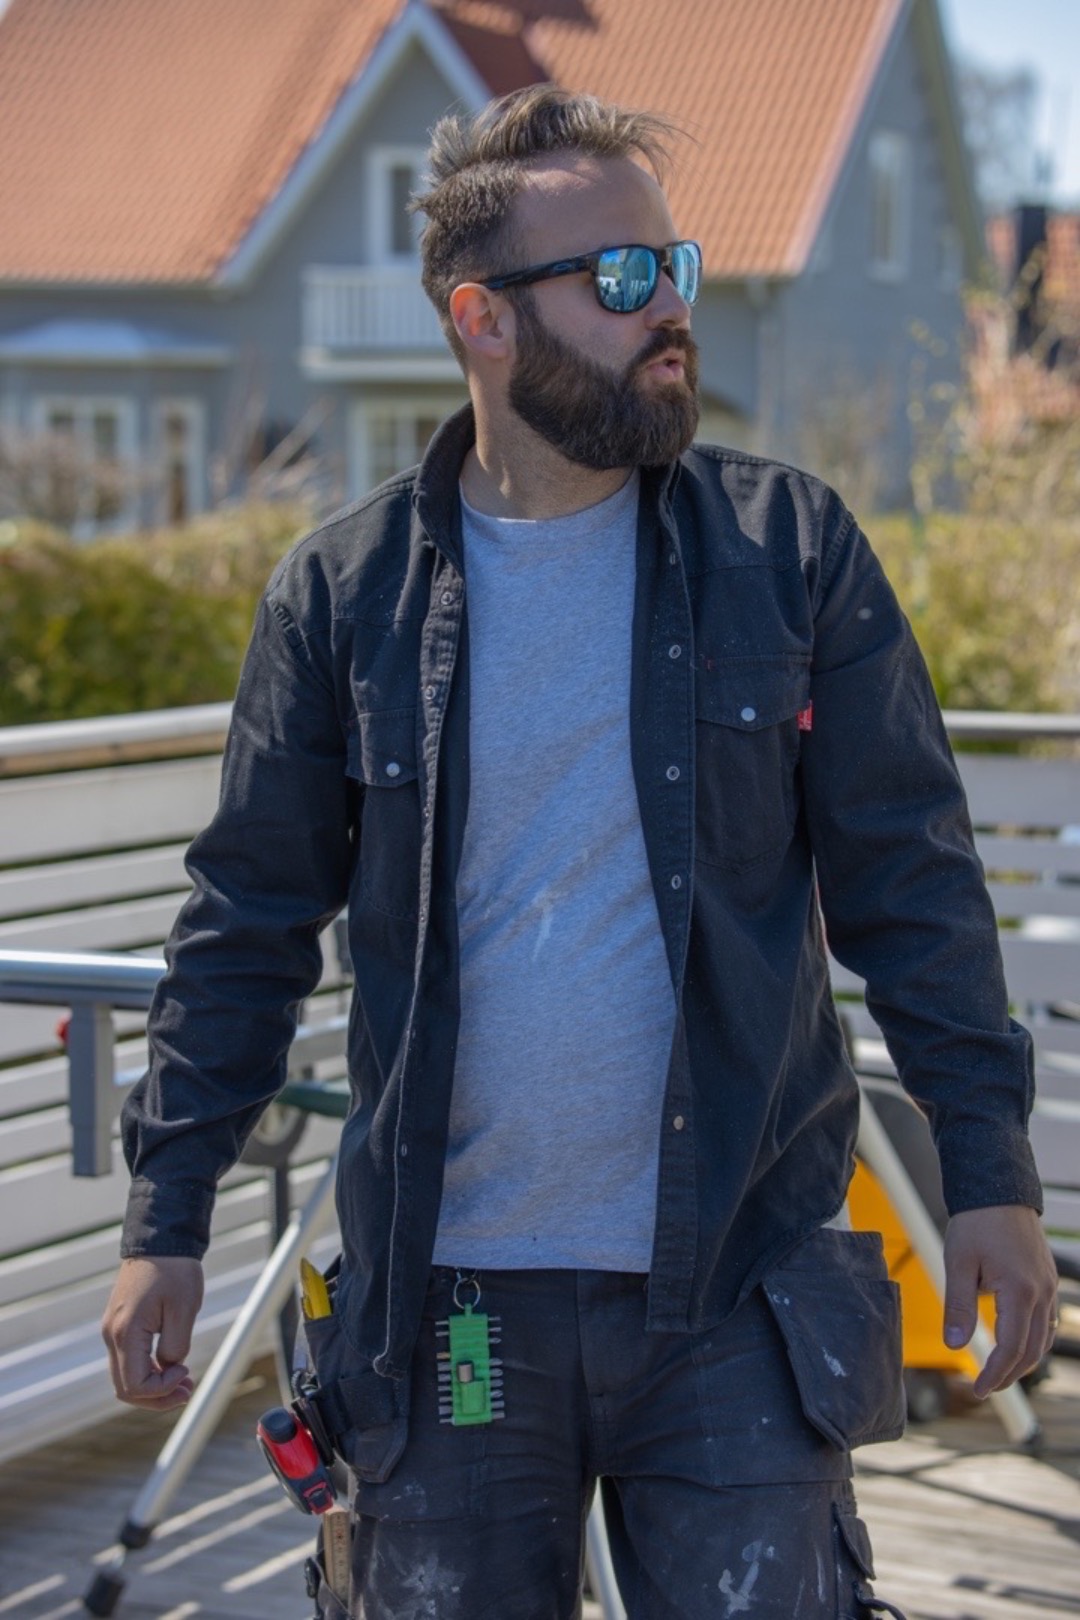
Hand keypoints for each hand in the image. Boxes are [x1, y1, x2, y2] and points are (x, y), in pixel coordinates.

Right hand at [101, 1256, 203, 1409]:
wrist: (160, 1240)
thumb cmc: (175, 1271)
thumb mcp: (184, 1310)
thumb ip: (175, 1346)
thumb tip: (168, 1367)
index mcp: (126, 1332)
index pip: (135, 1385)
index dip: (162, 1389)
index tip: (187, 1371)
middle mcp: (111, 1335)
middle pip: (125, 1388)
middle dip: (157, 1397)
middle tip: (187, 1391)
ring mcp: (112, 1330)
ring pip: (125, 1377)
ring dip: (153, 1386)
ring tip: (185, 1382)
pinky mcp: (120, 1325)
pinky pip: (128, 1360)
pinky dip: (148, 1371)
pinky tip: (172, 1367)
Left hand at [942, 1205, 1057, 1397]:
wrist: (999, 1188)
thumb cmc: (976, 1222)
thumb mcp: (958, 1263)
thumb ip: (958, 1306)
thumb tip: (955, 1346)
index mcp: (1020, 1291)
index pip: (1012, 1349)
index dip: (996, 1374)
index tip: (978, 1391)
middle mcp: (1042, 1292)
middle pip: (1032, 1350)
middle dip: (1010, 1375)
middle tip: (986, 1389)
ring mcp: (1049, 1285)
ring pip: (1043, 1338)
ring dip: (1023, 1360)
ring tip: (999, 1373)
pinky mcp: (1048, 1278)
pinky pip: (1047, 1320)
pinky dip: (1033, 1339)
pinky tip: (1016, 1343)